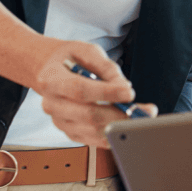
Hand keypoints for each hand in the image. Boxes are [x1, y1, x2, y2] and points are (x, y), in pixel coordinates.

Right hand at [30, 39, 157, 148]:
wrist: (47, 70)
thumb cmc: (69, 59)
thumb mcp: (87, 51)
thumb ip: (106, 68)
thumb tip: (124, 87)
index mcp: (52, 80)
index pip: (80, 90)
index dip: (107, 93)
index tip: (130, 93)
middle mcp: (52, 104)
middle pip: (88, 115)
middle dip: (120, 114)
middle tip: (144, 110)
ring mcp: (59, 121)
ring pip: (92, 131)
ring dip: (120, 127)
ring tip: (140, 118)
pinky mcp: (69, 132)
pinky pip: (93, 139)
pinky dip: (112, 135)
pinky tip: (127, 127)